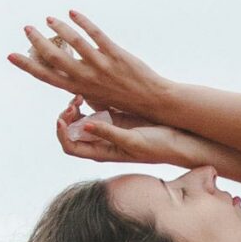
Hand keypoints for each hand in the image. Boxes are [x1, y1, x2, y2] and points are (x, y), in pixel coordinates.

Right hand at [8, 9, 169, 119]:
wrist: (151, 101)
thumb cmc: (123, 100)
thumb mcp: (97, 97)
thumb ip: (81, 84)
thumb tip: (68, 71)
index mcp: (79, 89)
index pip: (47, 77)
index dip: (27, 66)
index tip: (11, 56)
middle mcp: (86, 78)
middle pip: (55, 58)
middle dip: (38, 42)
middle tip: (26, 29)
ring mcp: (100, 65)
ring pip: (74, 43)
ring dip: (59, 28)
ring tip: (49, 19)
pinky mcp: (115, 55)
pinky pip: (96, 35)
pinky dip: (83, 22)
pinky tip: (73, 12)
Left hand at [54, 95, 201, 168]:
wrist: (178, 141)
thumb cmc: (158, 147)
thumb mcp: (133, 140)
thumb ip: (109, 134)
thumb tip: (86, 126)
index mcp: (101, 152)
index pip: (70, 146)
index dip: (61, 132)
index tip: (63, 117)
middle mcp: (100, 142)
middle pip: (71, 130)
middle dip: (67, 116)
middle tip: (74, 100)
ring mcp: (107, 128)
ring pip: (81, 117)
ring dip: (76, 106)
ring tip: (80, 94)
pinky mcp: (116, 117)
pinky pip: (95, 108)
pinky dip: (88, 99)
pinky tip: (90, 89)